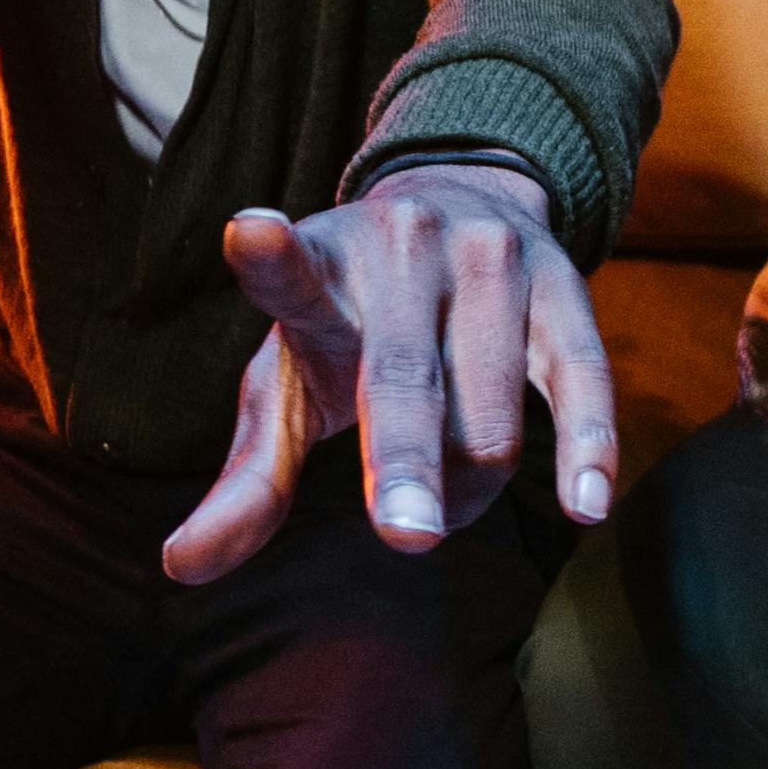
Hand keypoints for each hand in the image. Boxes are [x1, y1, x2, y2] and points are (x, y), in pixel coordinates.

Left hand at [155, 166, 621, 583]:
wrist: (457, 200)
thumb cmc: (351, 323)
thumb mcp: (291, 382)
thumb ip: (251, 477)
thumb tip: (181, 568)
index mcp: (321, 273)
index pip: (290, 274)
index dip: (270, 258)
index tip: (248, 232)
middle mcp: (404, 251)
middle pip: (405, 378)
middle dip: (407, 460)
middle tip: (406, 536)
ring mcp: (490, 260)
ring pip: (490, 410)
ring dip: (468, 487)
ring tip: (446, 507)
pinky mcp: (562, 283)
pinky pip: (582, 379)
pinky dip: (585, 448)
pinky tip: (586, 506)